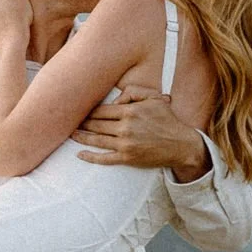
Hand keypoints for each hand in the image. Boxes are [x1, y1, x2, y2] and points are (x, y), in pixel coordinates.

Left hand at [76, 90, 211, 181]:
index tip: (80, 111)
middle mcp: (125, 127)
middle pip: (96, 124)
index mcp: (130, 111)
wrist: (181, 144)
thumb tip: (115, 99)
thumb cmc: (167, 120)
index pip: (102, 110)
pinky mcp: (127, 158)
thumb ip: (133, 93)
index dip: (89, 111)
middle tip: (71, 122)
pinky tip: (80, 154)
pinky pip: (104, 158)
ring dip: (82, 137)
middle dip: (83, 123)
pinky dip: (91, 157)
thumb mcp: (154, 98)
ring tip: (72, 135)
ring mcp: (125, 144)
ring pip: (97, 140)